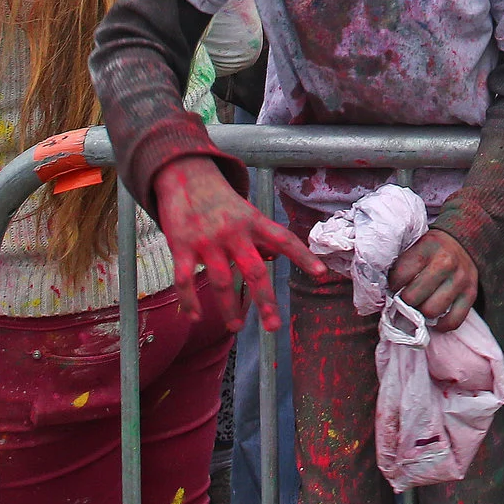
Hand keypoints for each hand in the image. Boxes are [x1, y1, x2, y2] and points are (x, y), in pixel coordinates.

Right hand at [150, 156, 328, 332]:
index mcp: (253, 222)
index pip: (284, 239)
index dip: (303, 256)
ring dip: (229, 309)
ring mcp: (208, 241)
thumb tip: (274, 259)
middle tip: (274, 325)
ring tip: (236, 327)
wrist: (184, 175)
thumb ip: (259, 235)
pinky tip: (194, 317)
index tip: (320, 273)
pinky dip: (189, 301)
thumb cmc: (221, 199)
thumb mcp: (245, 211)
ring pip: (221, 282)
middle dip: (265, 301)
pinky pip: (186, 280)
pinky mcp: (183, 246)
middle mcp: (234, 233)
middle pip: (254, 270)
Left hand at [391, 228, 479, 330]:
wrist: (463, 242)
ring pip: (432, 311)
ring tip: (420, 306)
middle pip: (414, 297)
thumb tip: (385, 292)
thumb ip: (403, 263)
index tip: (395, 285)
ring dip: (422, 313)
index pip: (400, 275)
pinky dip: (442, 325)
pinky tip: (435, 320)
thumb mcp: (416, 244)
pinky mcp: (471, 294)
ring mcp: (460, 280)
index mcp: (428, 247)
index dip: (393, 285)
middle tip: (406, 299)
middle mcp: (446, 263)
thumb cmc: (432, 248)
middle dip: (406, 301)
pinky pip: (454, 321)